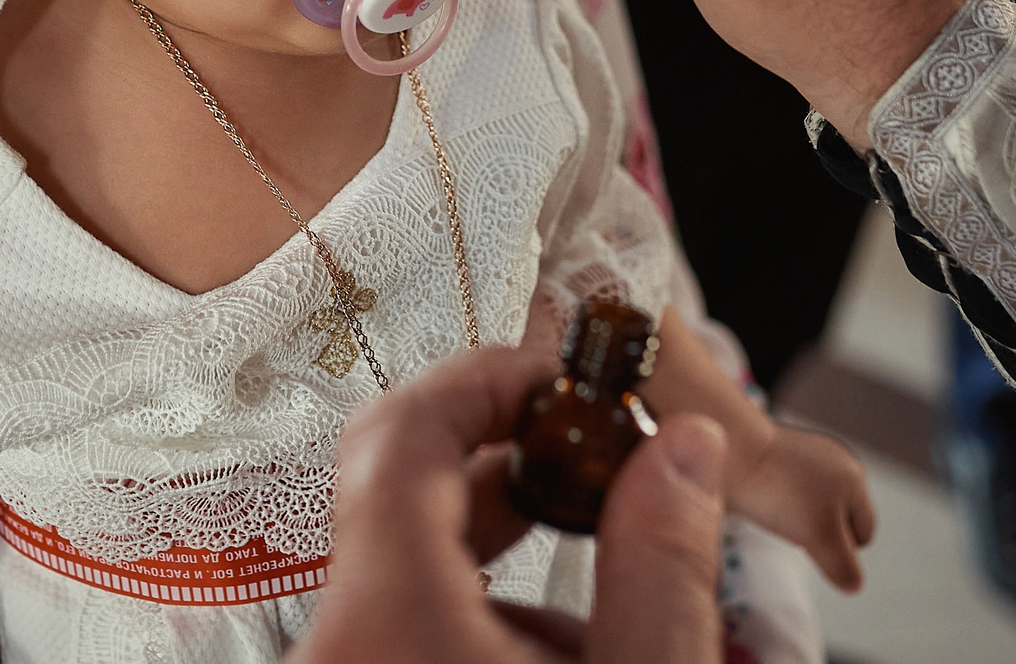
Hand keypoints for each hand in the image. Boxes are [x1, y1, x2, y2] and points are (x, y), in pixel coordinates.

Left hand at [299, 346, 728, 663]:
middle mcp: (333, 646)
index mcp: (386, 624)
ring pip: (411, 569)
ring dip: (509, 562)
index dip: (486, 379)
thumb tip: (681, 448)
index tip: (565, 381)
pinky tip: (563, 655)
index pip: (399, 433)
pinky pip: (401, 625)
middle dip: (520, 472)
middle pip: (404, 495)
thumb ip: (661, 565)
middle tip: (606, 468)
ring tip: (607, 606)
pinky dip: (478, 622)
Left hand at [725, 421, 874, 592]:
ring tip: (777, 513)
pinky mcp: (780, 455)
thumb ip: (842, 565)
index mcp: (854, 477)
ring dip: (800, 520)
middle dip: (822, 533)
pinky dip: (782, 503)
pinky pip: (791, 492)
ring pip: (814, 506)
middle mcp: (836, 460)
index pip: (864, 533)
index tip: (812, 541)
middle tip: (795, 527)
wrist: (731, 452)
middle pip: (841, 518)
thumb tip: (854, 585)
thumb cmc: (779, 493)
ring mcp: (808, 454)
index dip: (842, 550)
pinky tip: (764, 500)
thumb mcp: (820, 537)